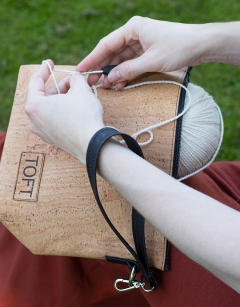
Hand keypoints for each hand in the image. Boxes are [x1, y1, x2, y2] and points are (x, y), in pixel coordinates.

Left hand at [25, 60, 103, 163]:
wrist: (93, 145)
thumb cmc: (84, 117)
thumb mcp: (81, 90)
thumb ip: (75, 79)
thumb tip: (75, 78)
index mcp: (34, 106)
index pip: (35, 82)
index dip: (45, 69)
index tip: (50, 63)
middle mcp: (35, 120)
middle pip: (44, 96)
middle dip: (60, 86)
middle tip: (73, 80)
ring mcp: (43, 132)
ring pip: (50, 109)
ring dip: (63, 99)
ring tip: (78, 93)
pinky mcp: (54, 139)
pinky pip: (55, 120)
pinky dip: (63, 111)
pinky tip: (76, 108)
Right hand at [76, 16, 206, 88]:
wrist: (201, 46)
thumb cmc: (178, 47)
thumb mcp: (151, 61)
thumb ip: (129, 70)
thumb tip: (110, 79)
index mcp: (133, 28)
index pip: (106, 44)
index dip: (92, 58)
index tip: (80, 70)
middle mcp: (134, 34)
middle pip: (112, 52)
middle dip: (102, 68)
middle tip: (90, 82)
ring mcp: (140, 43)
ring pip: (121, 60)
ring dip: (114, 73)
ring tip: (105, 87)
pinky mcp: (147, 52)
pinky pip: (131, 64)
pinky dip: (125, 74)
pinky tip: (120, 84)